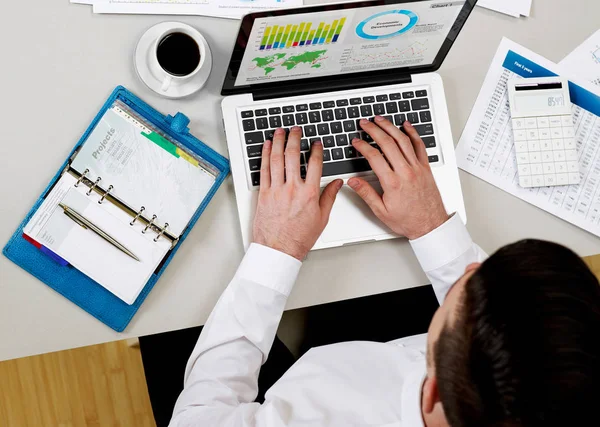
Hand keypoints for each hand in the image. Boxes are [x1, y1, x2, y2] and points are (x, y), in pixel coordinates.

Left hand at [253, 127, 342, 260]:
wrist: (278, 249)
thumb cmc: (299, 237)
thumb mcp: (322, 218)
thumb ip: (329, 197)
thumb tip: (337, 183)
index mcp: (309, 193)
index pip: (315, 164)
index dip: (316, 150)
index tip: (316, 143)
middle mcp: (292, 188)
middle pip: (293, 156)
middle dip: (295, 139)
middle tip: (295, 130)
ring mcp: (276, 190)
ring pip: (276, 159)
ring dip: (278, 142)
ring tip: (280, 132)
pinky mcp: (264, 193)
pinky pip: (263, 170)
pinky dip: (264, 156)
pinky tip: (266, 146)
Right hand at [348, 117, 448, 239]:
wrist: (430, 225)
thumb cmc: (408, 220)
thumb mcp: (381, 211)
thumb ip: (366, 193)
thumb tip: (353, 182)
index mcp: (392, 183)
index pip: (374, 157)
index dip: (363, 146)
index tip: (356, 141)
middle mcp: (406, 172)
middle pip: (388, 143)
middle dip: (374, 130)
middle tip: (365, 122)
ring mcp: (417, 168)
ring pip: (403, 140)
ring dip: (390, 127)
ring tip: (381, 119)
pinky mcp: (425, 167)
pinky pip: (419, 146)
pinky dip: (412, 133)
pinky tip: (407, 125)